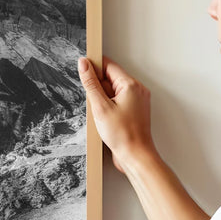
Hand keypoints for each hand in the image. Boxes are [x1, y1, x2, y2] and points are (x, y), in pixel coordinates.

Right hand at [76, 56, 155, 173]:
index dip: (94, 67)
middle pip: (111, 78)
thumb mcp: (100, 107)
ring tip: (102, 115)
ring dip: (103, 99)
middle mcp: (137, 90)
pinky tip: (106, 120)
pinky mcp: (134, 111)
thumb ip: (91, 83)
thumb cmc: (122, 134)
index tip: (83, 71)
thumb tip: (84, 64)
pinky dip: (109, 107)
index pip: (109, 66)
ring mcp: (137, 101)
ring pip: (114, 91)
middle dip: (98, 88)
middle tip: (95, 104)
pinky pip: (118, 101)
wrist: (135, 156)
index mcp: (131, 85)